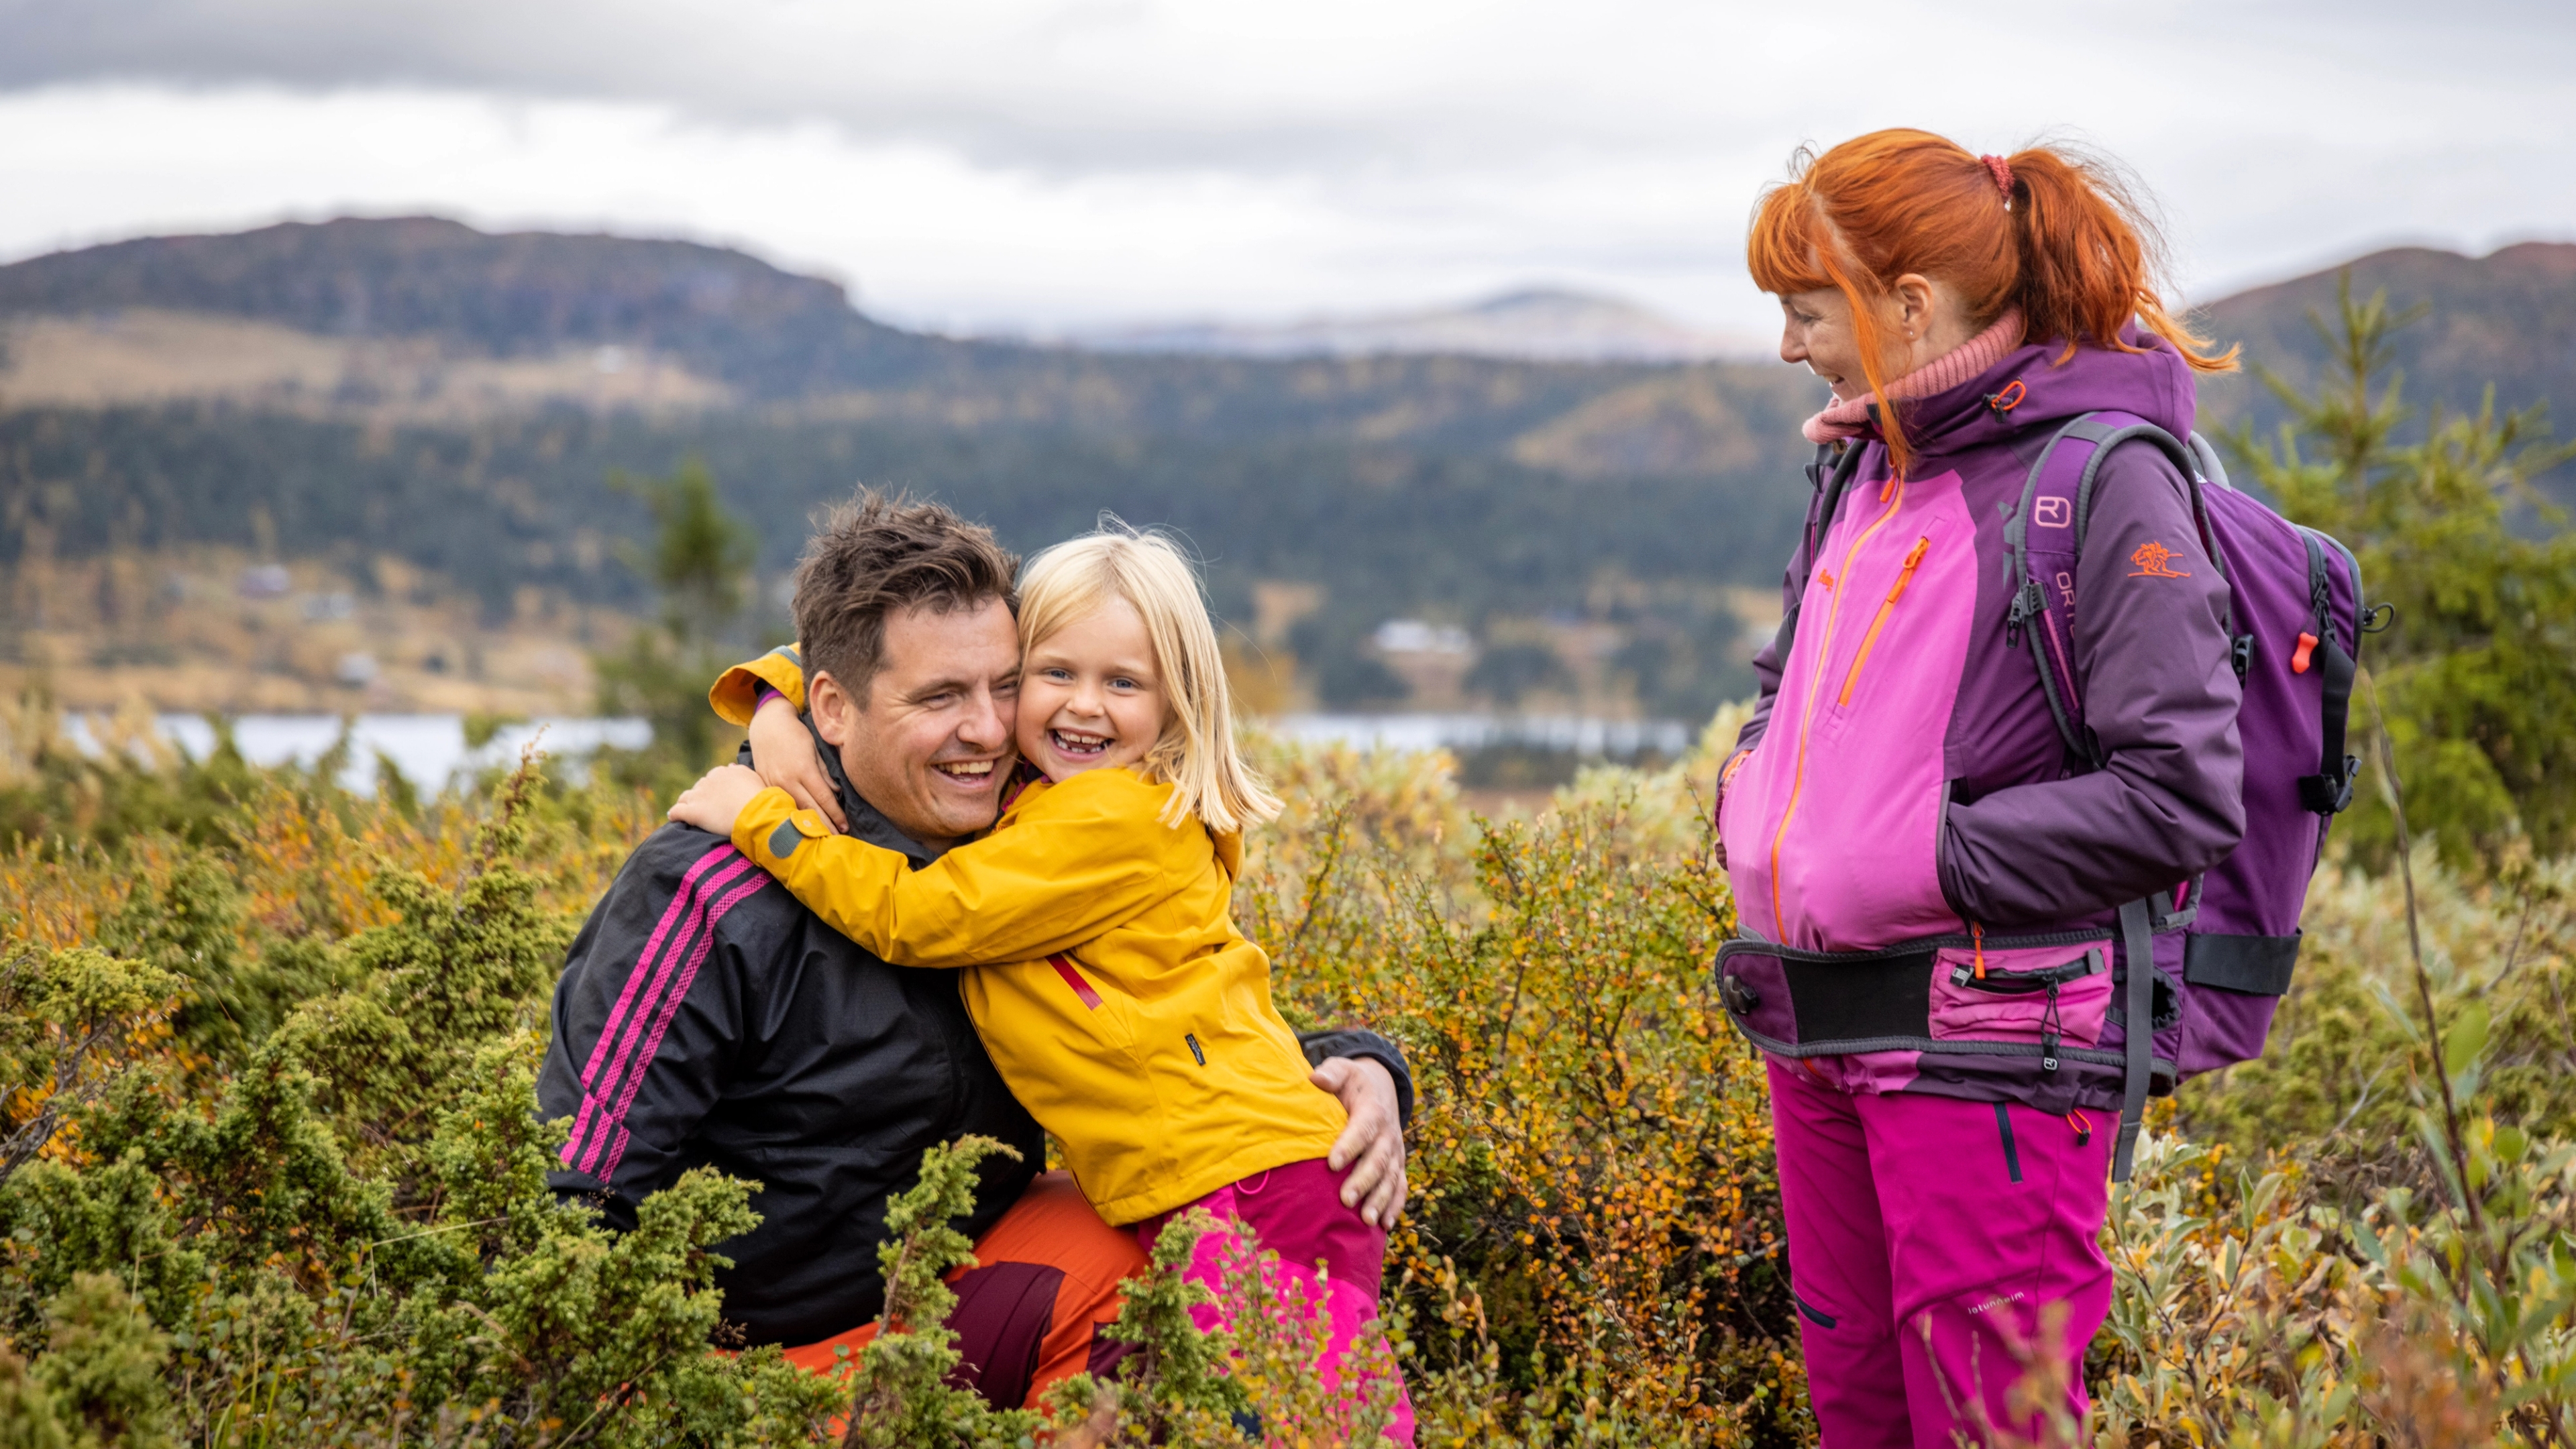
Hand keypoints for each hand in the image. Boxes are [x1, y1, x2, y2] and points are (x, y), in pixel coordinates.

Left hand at [668, 765, 769, 838]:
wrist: (755, 813)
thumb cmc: (759, 798)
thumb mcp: (753, 777)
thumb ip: (741, 771)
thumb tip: (731, 766)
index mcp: (723, 773)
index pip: (714, 777)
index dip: (715, 787)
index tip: (719, 796)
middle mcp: (709, 781)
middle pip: (699, 786)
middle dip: (701, 795)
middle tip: (708, 807)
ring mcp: (699, 796)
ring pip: (685, 797)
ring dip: (686, 803)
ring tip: (687, 811)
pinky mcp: (693, 811)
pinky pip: (676, 811)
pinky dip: (674, 814)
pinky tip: (674, 818)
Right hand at [748, 693, 843, 832]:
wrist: (767, 725)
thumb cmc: (796, 734)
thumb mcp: (815, 749)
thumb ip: (825, 772)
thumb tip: (836, 793)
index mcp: (804, 770)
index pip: (824, 799)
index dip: (836, 815)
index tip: (846, 827)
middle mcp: (788, 780)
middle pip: (810, 810)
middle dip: (824, 826)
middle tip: (837, 841)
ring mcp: (774, 784)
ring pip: (794, 810)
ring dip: (807, 826)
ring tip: (820, 839)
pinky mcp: (765, 785)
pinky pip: (780, 805)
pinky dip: (791, 817)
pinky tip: (798, 827)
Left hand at [1312, 1056, 1406, 1228]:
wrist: (1381, 1088)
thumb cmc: (1352, 1082)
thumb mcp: (1343, 1070)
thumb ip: (1331, 1073)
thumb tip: (1316, 1078)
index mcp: (1372, 1109)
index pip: (1362, 1128)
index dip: (1349, 1145)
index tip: (1332, 1163)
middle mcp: (1387, 1133)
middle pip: (1378, 1159)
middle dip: (1363, 1180)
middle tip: (1345, 1200)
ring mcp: (1394, 1151)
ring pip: (1390, 1178)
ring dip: (1380, 1199)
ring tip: (1367, 1220)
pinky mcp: (1397, 1164)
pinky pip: (1399, 1186)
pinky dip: (1395, 1206)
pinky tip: (1385, 1226)